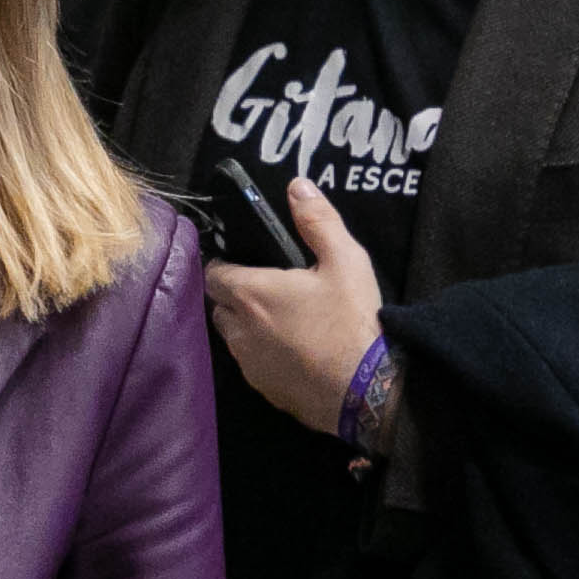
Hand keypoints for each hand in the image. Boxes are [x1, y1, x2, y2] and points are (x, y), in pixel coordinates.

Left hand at [202, 178, 384, 433]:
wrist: (366, 391)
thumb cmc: (352, 321)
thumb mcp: (345, 261)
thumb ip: (318, 221)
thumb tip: (297, 186)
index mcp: (250, 294)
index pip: (212, 274)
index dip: (223, 265)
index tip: (243, 261)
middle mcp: (238, 330)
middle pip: (218, 306)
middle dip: (233, 294)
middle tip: (266, 287)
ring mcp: (248, 364)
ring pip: (233, 337)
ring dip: (245, 325)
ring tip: (280, 317)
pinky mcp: (263, 389)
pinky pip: (251, 364)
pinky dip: (262, 353)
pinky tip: (291, 349)